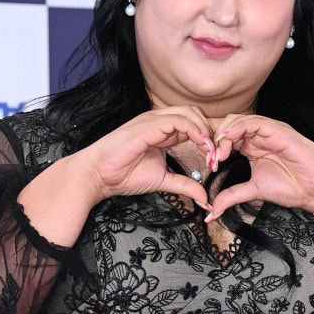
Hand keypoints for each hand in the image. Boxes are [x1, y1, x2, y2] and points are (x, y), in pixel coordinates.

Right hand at [78, 106, 214, 207]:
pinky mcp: (148, 125)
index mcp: (162, 131)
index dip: (208, 140)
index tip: (214, 162)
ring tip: (209, 154)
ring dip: (205, 132)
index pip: (193, 124)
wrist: (98, 176)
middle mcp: (159, 121)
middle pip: (195, 113)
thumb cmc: (123, 175)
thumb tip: (205, 199)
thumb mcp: (163, 181)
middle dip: (210, 133)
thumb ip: (185, 185)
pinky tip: (200, 148)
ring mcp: (153, 120)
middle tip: (215, 157)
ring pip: (189, 113)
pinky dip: (194, 132)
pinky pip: (178, 121)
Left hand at [207, 114, 313, 219]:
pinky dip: (238, 129)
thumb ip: (231, 196)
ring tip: (220, 154)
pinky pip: (255, 122)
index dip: (213, 148)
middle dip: (215, 140)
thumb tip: (211, 211)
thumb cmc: (292, 187)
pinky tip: (230, 141)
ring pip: (238, 120)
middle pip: (228, 125)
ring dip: (224, 135)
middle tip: (211, 159)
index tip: (208, 165)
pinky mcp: (280, 130)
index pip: (226, 137)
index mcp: (252, 146)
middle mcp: (259, 136)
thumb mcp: (253, 191)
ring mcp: (269, 131)